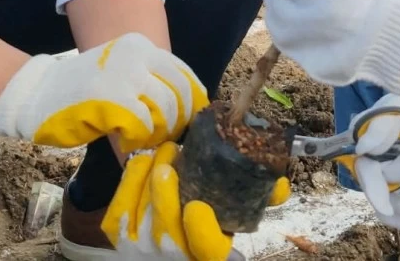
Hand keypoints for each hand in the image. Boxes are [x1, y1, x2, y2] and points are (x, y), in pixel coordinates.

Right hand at [0, 33, 206, 153]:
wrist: (36, 93)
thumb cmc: (79, 89)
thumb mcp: (120, 71)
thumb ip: (149, 82)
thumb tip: (185, 109)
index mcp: (141, 46)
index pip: (183, 74)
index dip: (193, 101)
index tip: (190, 121)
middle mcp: (137, 55)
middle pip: (180, 93)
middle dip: (178, 120)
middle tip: (164, 136)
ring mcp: (125, 76)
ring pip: (166, 109)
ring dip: (158, 131)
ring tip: (142, 139)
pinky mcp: (112, 100)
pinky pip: (143, 125)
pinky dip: (138, 139)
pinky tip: (124, 139)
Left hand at [102, 142, 291, 259]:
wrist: (163, 248)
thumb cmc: (205, 224)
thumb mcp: (235, 219)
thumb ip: (258, 201)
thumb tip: (280, 184)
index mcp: (210, 256)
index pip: (206, 252)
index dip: (202, 233)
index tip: (198, 206)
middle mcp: (174, 257)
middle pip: (165, 231)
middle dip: (165, 192)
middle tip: (174, 155)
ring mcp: (142, 248)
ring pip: (141, 214)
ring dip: (148, 177)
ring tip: (164, 150)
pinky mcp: (119, 233)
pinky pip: (120, 206)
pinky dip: (131, 179)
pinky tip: (144, 158)